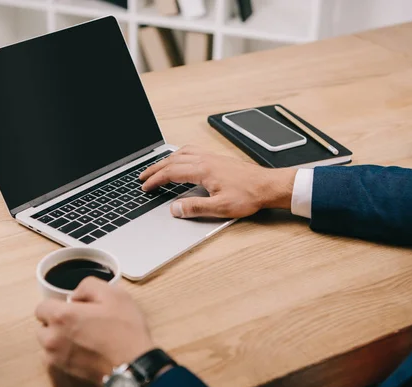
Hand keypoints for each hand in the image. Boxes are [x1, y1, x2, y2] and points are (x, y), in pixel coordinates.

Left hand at [35, 278, 153, 386]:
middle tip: (80, 322)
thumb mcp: (113, 294)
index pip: (41, 308)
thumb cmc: (125, 329)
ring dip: (59, 340)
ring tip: (83, 338)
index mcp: (62, 317)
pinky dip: (66, 354)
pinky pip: (57, 359)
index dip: (58, 305)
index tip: (74, 308)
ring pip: (48, 345)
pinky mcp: (66, 373)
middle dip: (56, 323)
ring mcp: (57, 359)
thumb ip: (88, 286)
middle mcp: (53, 339)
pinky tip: (85, 351)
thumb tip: (75, 296)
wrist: (134, 365)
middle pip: (43, 327)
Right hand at [140, 146, 296, 218]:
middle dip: (155, 169)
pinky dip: (180, 154)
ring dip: (166, 160)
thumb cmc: (248, 196)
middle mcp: (205, 160)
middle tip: (143, 177)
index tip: (145, 187)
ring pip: (182, 153)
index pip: (171, 173)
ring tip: (157, 167)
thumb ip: (195, 208)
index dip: (155, 180)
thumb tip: (175, 209)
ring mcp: (212, 157)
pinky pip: (193, 151)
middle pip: (173, 160)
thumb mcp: (220, 208)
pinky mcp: (218, 158)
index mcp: (203, 170)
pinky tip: (181, 158)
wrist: (268, 185)